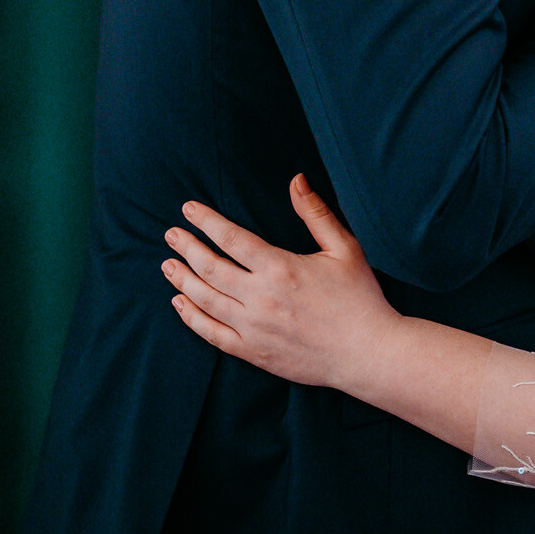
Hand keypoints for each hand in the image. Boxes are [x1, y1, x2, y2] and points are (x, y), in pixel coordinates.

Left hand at [163, 176, 400, 396]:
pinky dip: (192, 318)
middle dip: (187, 247)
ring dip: (183, 280)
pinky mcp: (254, 353)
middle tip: (171, 234)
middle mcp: (261, 298)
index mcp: (281, 268)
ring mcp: (254, 328)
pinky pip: (212, 334)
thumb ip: (316, 213)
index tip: (189, 209)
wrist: (367, 352)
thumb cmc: (359, 297)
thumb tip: (296, 180)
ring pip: (206, 300)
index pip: (231, 239)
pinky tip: (181, 304)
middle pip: (211, 268)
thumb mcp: (344, 247)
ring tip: (168, 265)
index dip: (207, 221)